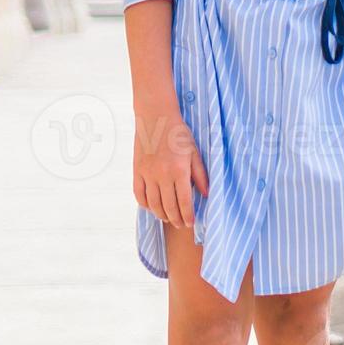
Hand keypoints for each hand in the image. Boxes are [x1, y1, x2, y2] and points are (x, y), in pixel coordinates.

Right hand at [133, 101, 208, 229]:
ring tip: (168, 218)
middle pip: (168, 206)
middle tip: (180, 225)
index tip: (191, 223)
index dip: (188, 215)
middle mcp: (162, 176)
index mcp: (179, 171)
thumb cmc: (178, 134)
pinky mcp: (137, 172)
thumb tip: (206, 194)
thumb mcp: (194, 153)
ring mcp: (147, 175)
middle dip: (176, 219)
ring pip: (153, 204)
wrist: (156, 119)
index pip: (185, 201)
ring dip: (161, 215)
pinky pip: (139, 195)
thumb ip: (200, 175)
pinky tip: (152, 208)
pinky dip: (145, 205)